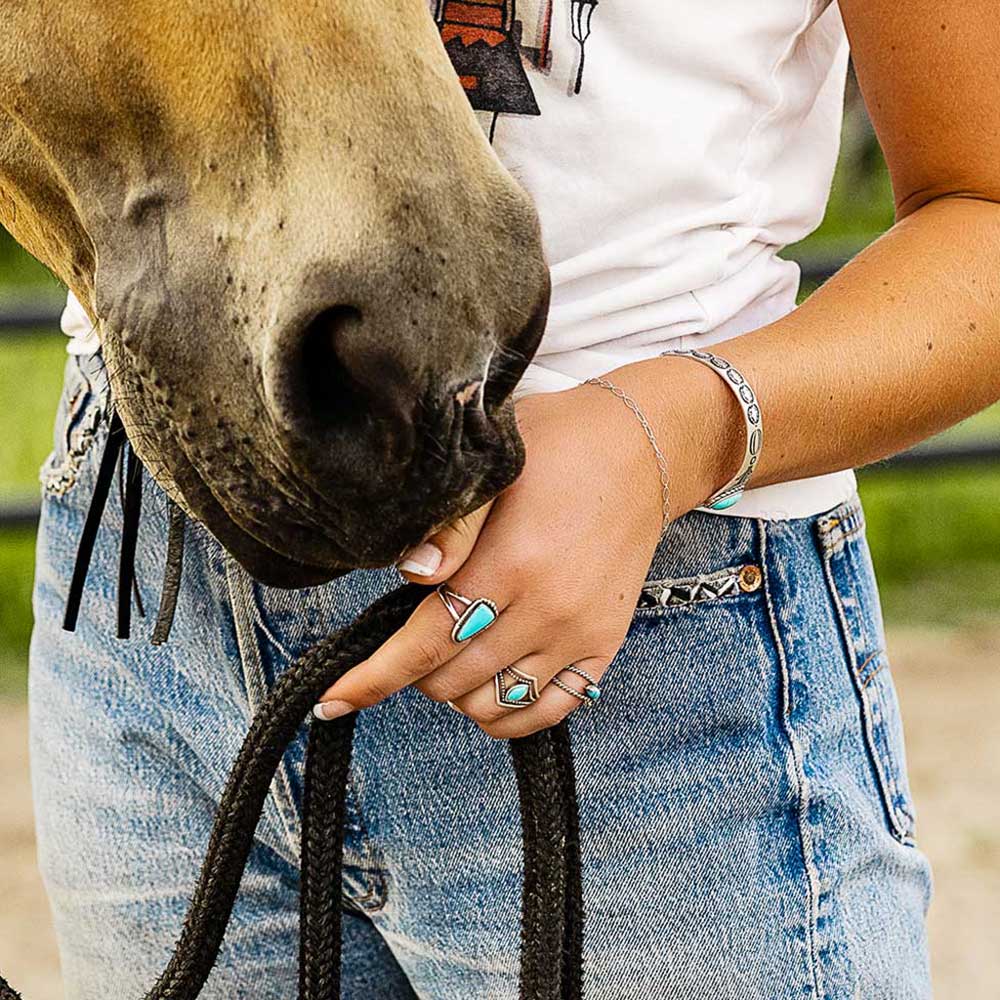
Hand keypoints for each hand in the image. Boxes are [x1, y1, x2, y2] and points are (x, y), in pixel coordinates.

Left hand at [313, 362, 736, 737]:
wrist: (639, 452)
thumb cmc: (555, 449)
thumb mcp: (492, 467)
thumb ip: (448, 526)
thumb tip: (410, 577)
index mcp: (508, 564)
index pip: (424, 644)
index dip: (373, 678)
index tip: (335, 700)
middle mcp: (546, 610)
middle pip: (452, 681)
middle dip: (415, 671)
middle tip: (412, 637)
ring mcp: (579, 634)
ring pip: (494, 705)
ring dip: (457, 692)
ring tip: (451, 656)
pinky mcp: (604, 645)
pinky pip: (549, 711)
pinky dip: (508, 712)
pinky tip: (490, 685)